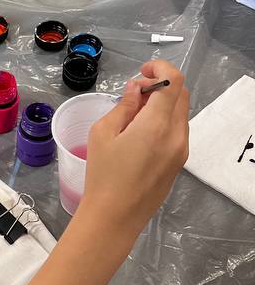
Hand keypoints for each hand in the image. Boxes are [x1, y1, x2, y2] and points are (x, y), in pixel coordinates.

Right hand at [80, 60, 188, 232]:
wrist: (115, 217)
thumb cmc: (103, 175)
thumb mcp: (103, 134)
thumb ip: (124, 107)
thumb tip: (136, 89)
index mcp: (157, 125)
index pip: (173, 81)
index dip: (160, 67)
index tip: (141, 70)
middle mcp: (177, 135)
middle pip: (181, 94)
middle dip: (160, 84)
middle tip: (135, 92)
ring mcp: (182, 150)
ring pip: (181, 112)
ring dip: (163, 103)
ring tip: (135, 114)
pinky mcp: (179, 162)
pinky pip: (178, 129)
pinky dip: (165, 119)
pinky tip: (142, 132)